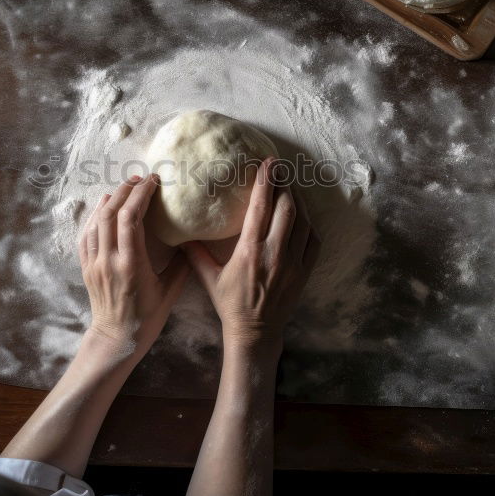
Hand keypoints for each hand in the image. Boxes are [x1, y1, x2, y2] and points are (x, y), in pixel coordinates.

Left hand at [79, 174, 190, 356]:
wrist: (116, 339)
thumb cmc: (146, 318)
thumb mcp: (170, 292)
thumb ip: (181, 264)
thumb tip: (190, 239)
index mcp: (131, 264)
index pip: (130, 218)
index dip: (141, 194)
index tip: (153, 182)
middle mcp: (109, 260)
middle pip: (111, 213)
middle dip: (125, 190)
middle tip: (141, 179)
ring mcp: (94, 263)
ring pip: (96, 220)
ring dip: (110, 199)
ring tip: (125, 188)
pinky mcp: (86, 267)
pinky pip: (86, 234)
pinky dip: (94, 216)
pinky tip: (103, 207)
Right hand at [183, 158, 319, 350]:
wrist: (256, 332)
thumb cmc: (231, 304)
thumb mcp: (209, 278)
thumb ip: (195, 253)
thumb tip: (181, 233)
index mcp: (250, 252)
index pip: (261, 208)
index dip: (266, 182)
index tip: (268, 163)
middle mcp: (275, 254)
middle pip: (287, 208)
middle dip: (285, 183)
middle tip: (281, 166)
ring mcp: (294, 263)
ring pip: (303, 221)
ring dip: (298, 199)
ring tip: (291, 183)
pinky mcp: (305, 271)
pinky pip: (313, 240)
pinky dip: (309, 222)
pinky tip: (302, 213)